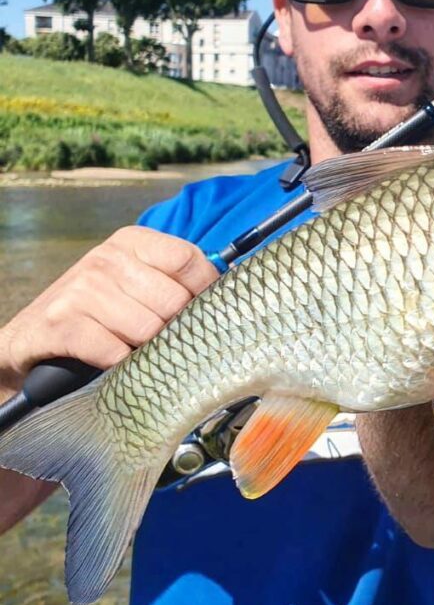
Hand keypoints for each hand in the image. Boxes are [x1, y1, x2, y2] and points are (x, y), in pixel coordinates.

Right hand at [0, 226, 217, 391]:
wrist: (30, 339)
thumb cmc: (96, 311)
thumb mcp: (134, 281)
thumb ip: (175, 278)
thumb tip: (232, 284)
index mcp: (131, 241)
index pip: (190, 260)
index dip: (204, 291)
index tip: (201, 310)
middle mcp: (106, 258)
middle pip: (174, 301)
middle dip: (172, 327)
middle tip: (155, 335)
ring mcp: (82, 290)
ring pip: (149, 330)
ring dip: (144, 348)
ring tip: (128, 344)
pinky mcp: (62, 324)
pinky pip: (116, 352)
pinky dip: (119, 363)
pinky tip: (109, 358)